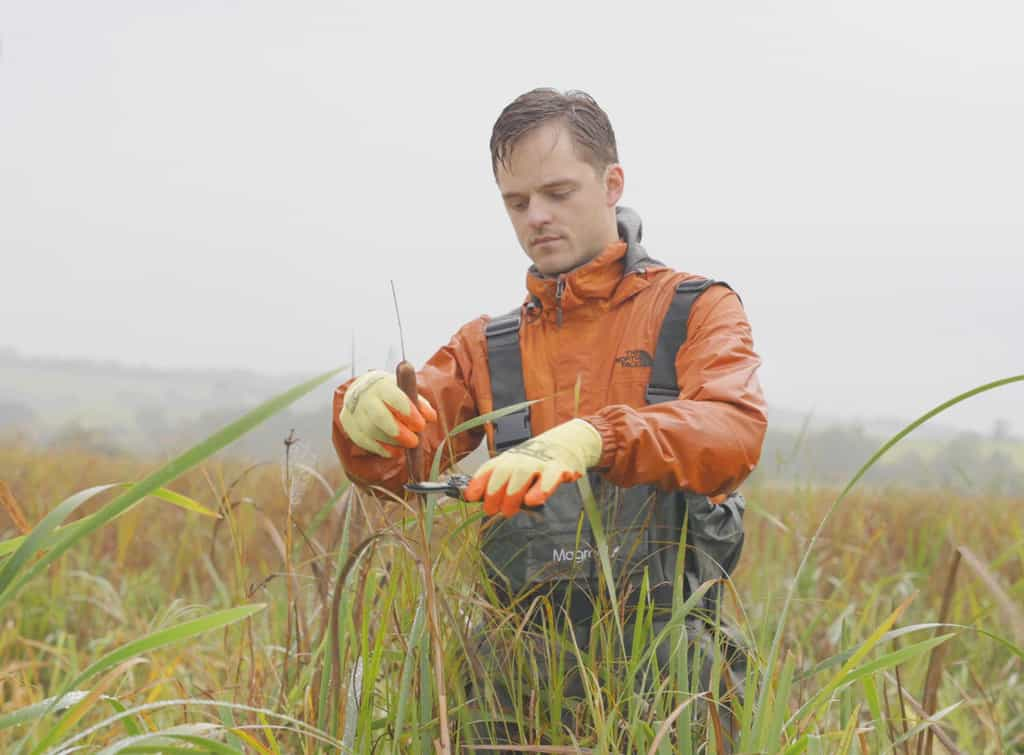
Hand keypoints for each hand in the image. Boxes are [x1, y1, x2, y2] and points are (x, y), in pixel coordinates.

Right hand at [339, 370, 437, 457]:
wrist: (363, 391)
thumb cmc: (391, 393)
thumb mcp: (406, 392)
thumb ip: (420, 404)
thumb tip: (431, 417)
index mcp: (381, 384)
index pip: (393, 397)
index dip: (408, 412)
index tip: (421, 425)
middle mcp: (364, 397)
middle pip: (379, 417)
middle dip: (399, 432)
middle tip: (415, 442)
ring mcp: (353, 411)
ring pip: (371, 432)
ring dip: (392, 442)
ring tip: (406, 445)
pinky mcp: (348, 425)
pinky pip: (364, 441)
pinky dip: (381, 449)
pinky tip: (393, 451)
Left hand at [464, 418, 602, 517]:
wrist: (567, 444)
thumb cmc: (535, 464)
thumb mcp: (515, 471)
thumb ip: (499, 485)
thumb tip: (475, 499)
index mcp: (508, 460)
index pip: (490, 468)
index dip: (478, 482)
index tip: (470, 497)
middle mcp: (521, 459)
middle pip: (504, 471)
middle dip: (494, 491)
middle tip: (491, 510)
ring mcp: (540, 462)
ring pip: (523, 473)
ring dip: (513, 492)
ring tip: (508, 511)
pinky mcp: (559, 468)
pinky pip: (550, 477)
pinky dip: (542, 488)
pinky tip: (535, 500)